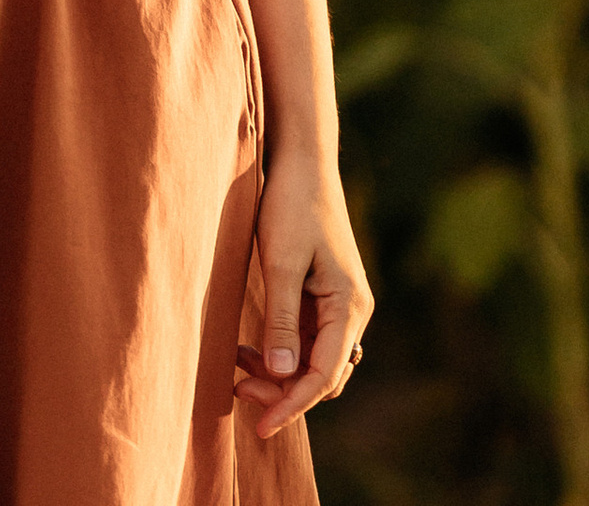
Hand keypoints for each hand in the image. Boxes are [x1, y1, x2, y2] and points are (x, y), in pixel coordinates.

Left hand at [236, 145, 372, 438]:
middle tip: (238, 390)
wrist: (302, 161)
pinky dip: (279, 352)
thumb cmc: (291, 205)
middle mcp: (351, 311)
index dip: (291, 405)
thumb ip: (281, 319)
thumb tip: (283, 375)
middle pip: (321, 376)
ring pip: (312, 362)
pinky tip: (247, 347)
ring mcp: (339, 305)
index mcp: (348, 306)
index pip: (323, 375)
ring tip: (237, 367)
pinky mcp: (323, 296)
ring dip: (279, 374)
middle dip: (283, 392)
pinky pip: (306, 341)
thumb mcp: (281, 261)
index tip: (259, 427)